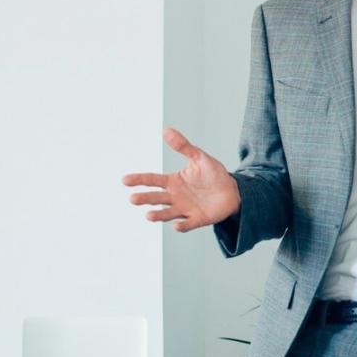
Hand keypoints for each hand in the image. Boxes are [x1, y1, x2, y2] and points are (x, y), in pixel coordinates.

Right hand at [122, 128, 240, 231]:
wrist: (231, 190)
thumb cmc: (212, 174)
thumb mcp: (199, 157)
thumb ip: (183, 146)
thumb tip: (166, 130)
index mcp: (173, 182)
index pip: (152, 180)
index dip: (139, 180)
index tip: (125, 180)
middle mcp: (175, 197)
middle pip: (156, 198)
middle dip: (145, 198)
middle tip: (133, 199)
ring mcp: (185, 209)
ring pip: (168, 213)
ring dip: (159, 215)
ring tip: (148, 216)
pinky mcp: (198, 219)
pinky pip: (188, 224)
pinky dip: (182, 225)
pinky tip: (177, 226)